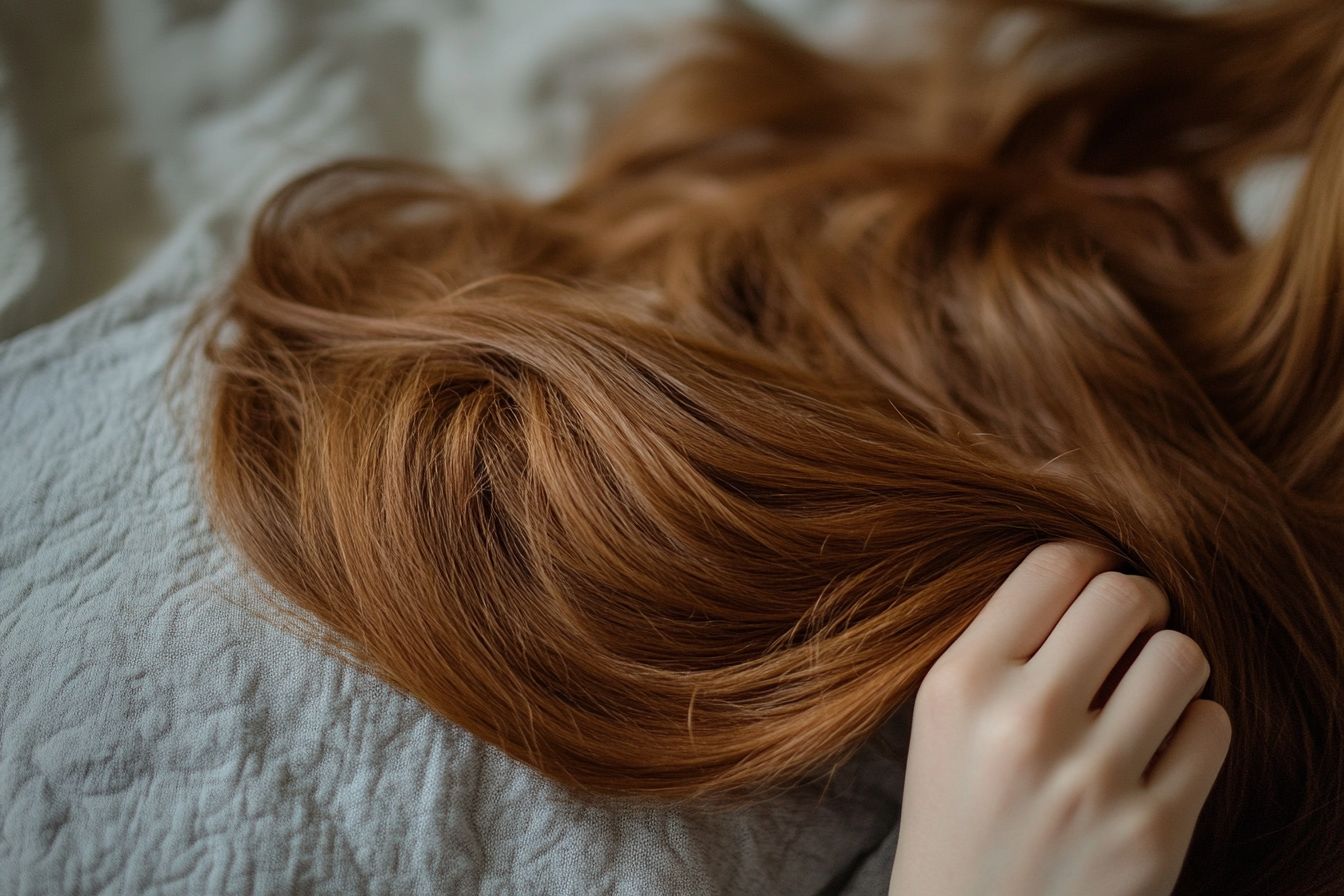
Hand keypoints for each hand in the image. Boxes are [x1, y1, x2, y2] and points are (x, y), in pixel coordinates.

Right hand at [888, 543, 1230, 895]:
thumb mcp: (945, 717)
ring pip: (1181, 655)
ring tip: (1144, 694)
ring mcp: (1091, 784)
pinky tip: (1157, 752)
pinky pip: (1212, 727)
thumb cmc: (959, 810)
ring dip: (1169, 665)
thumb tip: (1099, 567)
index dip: (1087, 562)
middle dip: (1136, 607)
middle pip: (1127, 595)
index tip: (1089, 590)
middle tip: (1124, 638)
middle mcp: (1022, 726)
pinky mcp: (1151, 836)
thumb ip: (1004, 643)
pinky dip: (1193, 729)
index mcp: (961, 685)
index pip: (1055, 563)